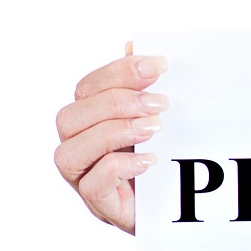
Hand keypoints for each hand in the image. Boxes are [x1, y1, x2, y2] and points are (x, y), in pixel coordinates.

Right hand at [53, 50, 168, 233]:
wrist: (181, 206)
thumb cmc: (163, 156)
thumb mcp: (157, 115)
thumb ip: (143, 84)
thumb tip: (133, 44)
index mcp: (90, 120)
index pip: (87, 88)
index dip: (118, 72)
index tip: (158, 65)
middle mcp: (78, 148)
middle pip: (69, 117)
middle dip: (115, 103)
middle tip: (161, 102)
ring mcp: (85, 179)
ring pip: (69, 152)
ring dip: (113, 133)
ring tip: (155, 128)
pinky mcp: (101, 206)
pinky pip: (92, 186)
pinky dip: (119, 167)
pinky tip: (150, 160)